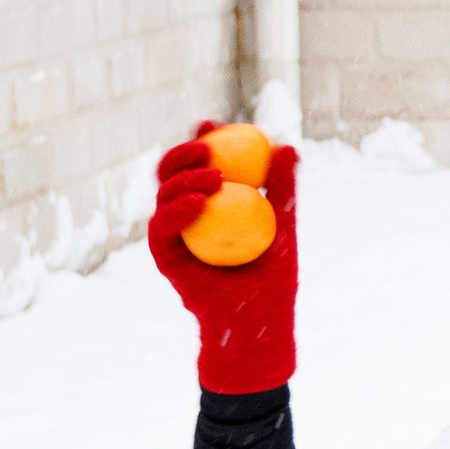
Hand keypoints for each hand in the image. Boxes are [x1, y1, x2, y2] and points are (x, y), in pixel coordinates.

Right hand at [148, 131, 299, 389]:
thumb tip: (287, 147)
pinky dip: (176, 211)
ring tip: (215, 177)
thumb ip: (282, 189)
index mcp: (213, 204)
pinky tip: (198, 202)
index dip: (201, 140)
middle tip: (207, 144)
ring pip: (163, 195)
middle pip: (172, 173)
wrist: (258, 323)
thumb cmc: (273, 279)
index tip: (213, 125)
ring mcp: (174, 236)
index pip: (201, 165)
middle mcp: (188, 216)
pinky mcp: (165, 258)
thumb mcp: (283, 226)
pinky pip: (162, 229)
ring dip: (184, 179)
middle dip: (183, 152)